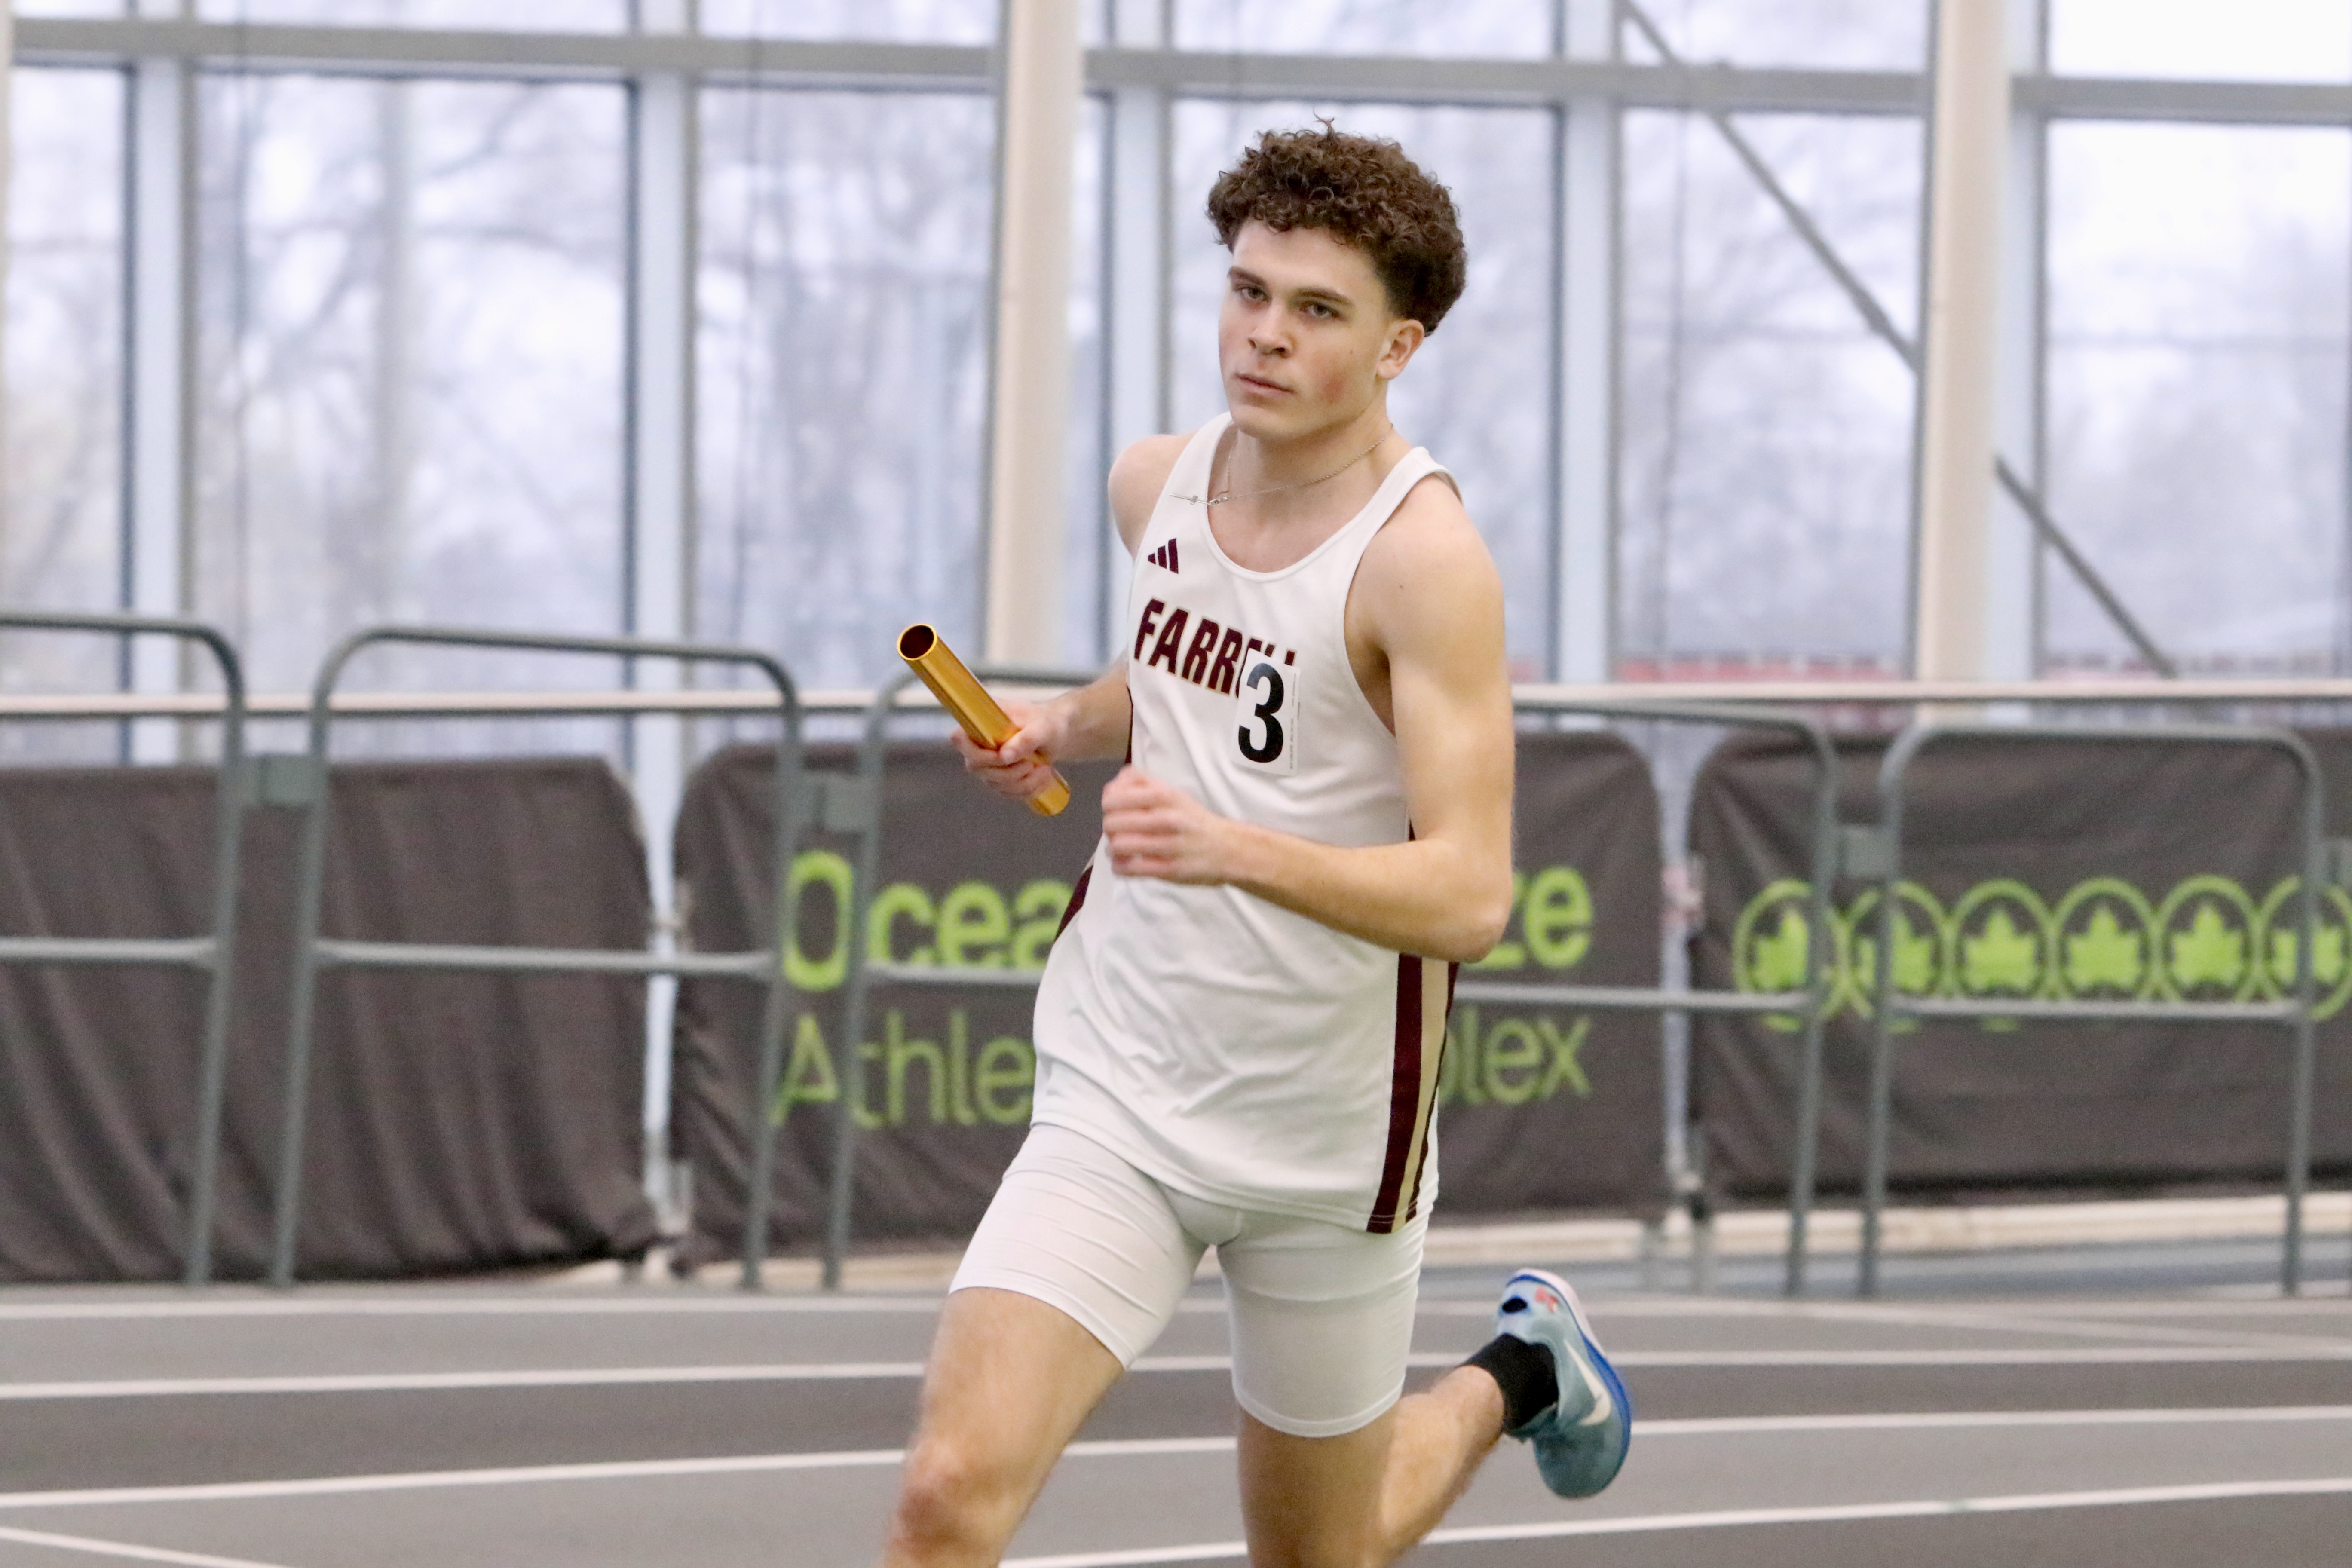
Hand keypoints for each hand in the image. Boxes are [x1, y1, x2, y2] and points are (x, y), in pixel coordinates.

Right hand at [952, 698, 1065, 806]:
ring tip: (1044, 769)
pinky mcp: (999, 778)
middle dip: (1008, 772)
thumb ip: (1025, 739)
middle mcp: (979, 743)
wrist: (1057, 734)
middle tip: (1032, 765)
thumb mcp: (1043, 727)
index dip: (976, 753)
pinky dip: (1027, 790)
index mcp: (983, 721)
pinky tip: (1043, 779)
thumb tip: (1004, 756)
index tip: (1003, 757)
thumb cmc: (1048, 723)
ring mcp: (987, 763)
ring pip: (994, 783)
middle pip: (975, 767)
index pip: (959, 738)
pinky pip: (1007, 792)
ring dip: (1022, 782)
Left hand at [1101, 767, 1237, 884]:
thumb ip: (1142, 783)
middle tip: (1118, 832)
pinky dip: (1119, 867)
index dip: (1108, 805)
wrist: (1228, 848)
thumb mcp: (1172, 792)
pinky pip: (1128, 868)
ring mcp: (1168, 845)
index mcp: (1165, 795)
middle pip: (1112, 822)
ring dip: (1112, 849)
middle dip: (1110, 828)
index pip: (1113, 796)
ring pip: (1118, 845)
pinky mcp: (1168, 869)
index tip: (1116, 811)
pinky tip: (1125, 864)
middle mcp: (1166, 818)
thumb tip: (1111, 787)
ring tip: (1119, 849)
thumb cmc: (1192, 819)